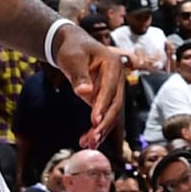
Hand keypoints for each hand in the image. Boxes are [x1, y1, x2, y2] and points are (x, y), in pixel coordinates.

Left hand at [52, 27, 125, 144]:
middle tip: (93, 139)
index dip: (103, 105)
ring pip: (112, 113)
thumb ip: (78, 75)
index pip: (110, 88)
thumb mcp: (72, 58)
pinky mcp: (106, 99)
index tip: (95, 121)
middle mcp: (118, 78)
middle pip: (116, 104)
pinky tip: (87, 141)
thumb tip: (84, 92)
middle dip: (105, 124)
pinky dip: (98, 129)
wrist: (74, 47)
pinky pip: (105, 116)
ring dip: (102, 130)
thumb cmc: (73, 49)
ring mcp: (113, 90)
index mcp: (113, 64)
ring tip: (88, 144)